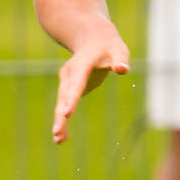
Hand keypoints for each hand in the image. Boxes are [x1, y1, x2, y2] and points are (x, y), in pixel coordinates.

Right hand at [51, 25, 129, 143]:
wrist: (94, 40)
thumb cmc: (109, 47)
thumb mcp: (118, 50)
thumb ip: (120, 59)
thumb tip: (122, 70)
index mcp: (81, 65)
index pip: (76, 83)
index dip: (72, 99)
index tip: (66, 114)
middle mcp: (70, 74)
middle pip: (64, 96)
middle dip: (61, 114)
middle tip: (57, 132)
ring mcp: (66, 81)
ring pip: (61, 103)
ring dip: (59, 121)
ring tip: (59, 140)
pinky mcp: (67, 88)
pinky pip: (64, 106)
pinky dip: (62, 121)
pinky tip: (61, 138)